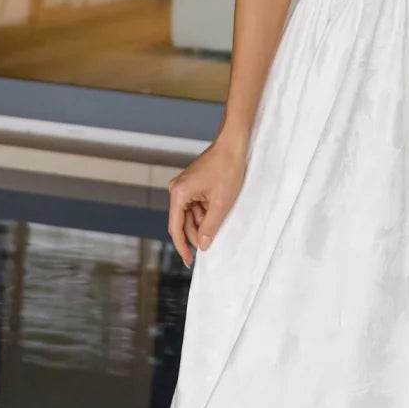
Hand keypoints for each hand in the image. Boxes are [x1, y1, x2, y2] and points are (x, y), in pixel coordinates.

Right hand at [166, 133, 247, 266]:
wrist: (232, 145)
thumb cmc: (227, 169)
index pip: (176, 228)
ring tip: (218, 225)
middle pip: (182, 222)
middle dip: (196, 235)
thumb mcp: (221, 203)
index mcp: (178, 194)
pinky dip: (205, 213)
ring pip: (190, 215)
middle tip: (210, 246)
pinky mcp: (191, 184)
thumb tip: (203, 246)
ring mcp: (183, 187)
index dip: (182, 247)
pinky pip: (194, 205)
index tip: (189, 261)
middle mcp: (176, 190)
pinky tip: (216, 214)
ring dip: (202, 223)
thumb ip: (210, 227)